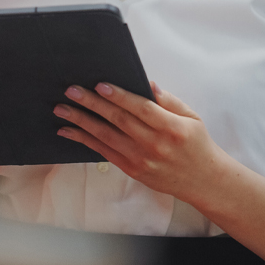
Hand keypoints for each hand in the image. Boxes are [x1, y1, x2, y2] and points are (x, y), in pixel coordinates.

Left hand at [55, 81, 224, 204]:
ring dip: (81, 122)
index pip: (142, 109)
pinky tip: (69, 131)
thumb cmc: (196, 143)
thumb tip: (147, 83)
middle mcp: (155, 145)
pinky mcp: (132, 170)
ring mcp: (141, 160)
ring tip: (61, 109)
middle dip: (92, 104)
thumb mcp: (191, 117)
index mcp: (172, 128)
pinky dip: (84, 141)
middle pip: (119, 121)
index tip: (100, 85)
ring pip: (106, 137)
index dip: (120, 96)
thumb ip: (168, 100)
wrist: (202, 181)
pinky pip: (104, 152)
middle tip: (71, 91)